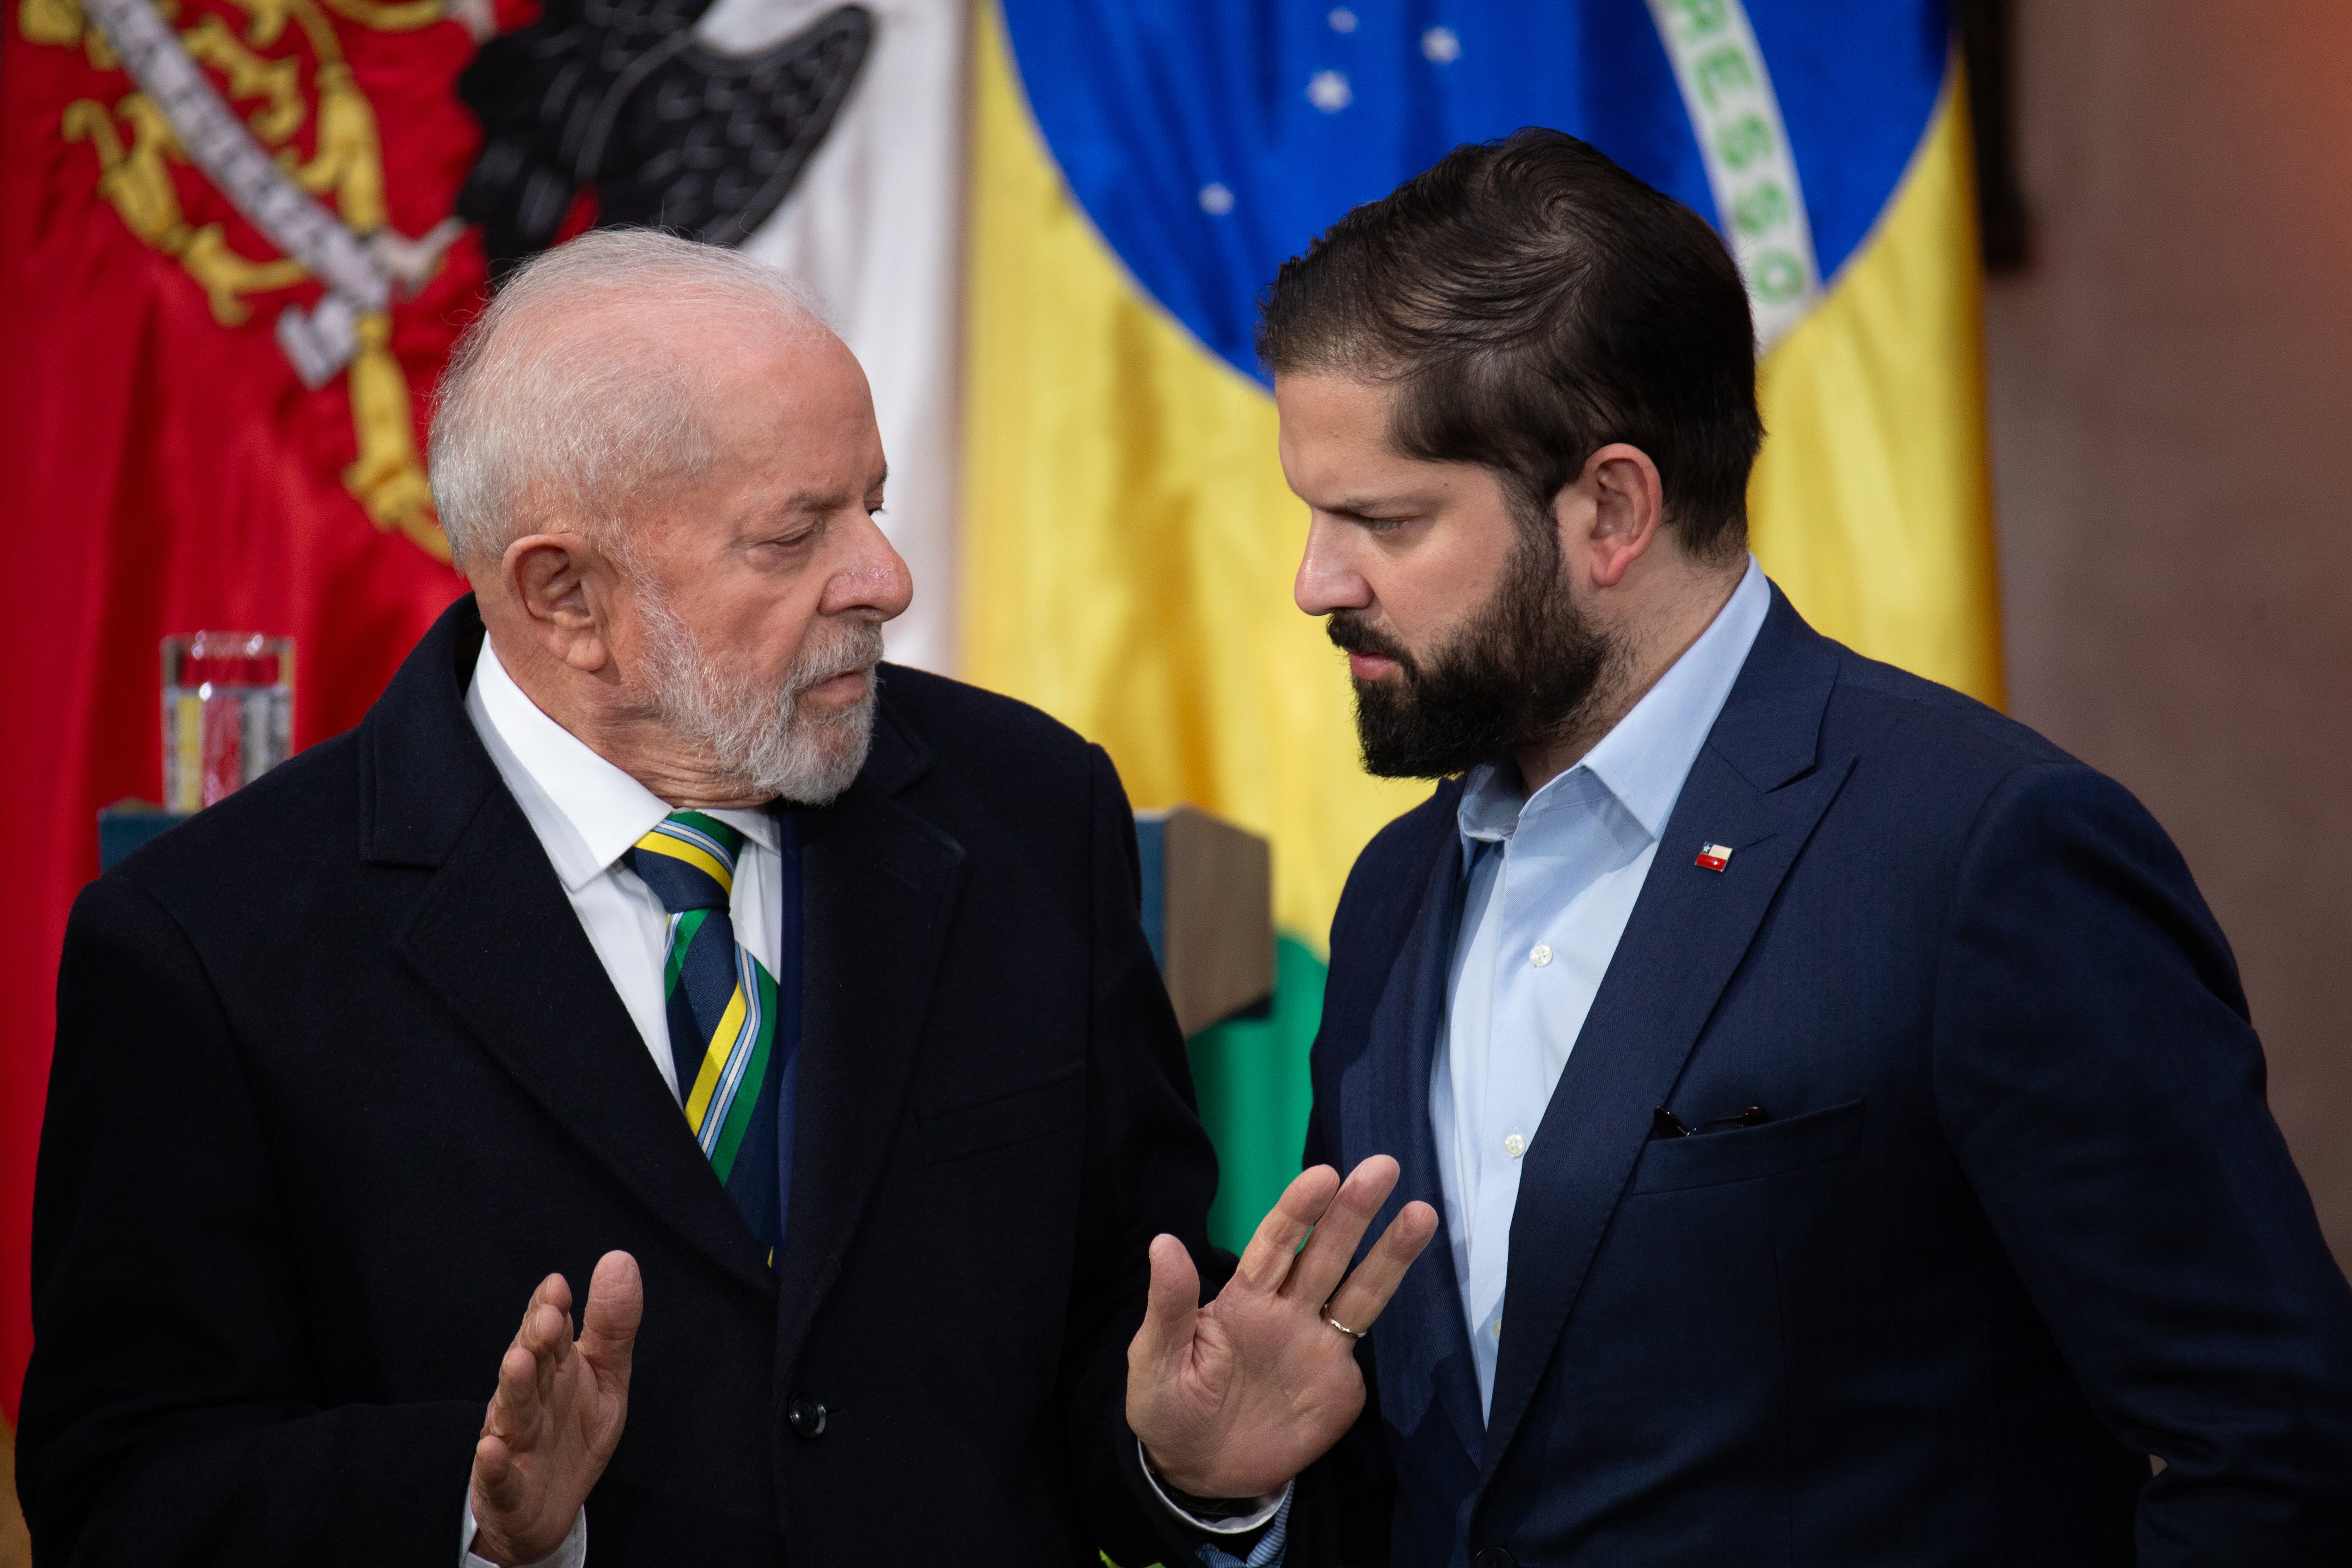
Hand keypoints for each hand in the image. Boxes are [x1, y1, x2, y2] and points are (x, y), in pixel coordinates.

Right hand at [468, 1251, 642, 1565]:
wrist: (546, 1510)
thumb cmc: (573, 1431)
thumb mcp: (606, 1377)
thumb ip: (612, 1325)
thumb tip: (619, 1259)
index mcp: (552, 1369)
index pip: (548, 1331)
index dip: (550, 1308)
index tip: (558, 1287)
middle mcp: (528, 1399)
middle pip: (531, 1366)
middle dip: (536, 1341)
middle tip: (548, 1318)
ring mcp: (513, 1443)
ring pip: (512, 1413)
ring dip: (514, 1389)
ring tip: (518, 1362)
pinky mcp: (506, 1488)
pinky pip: (498, 1476)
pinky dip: (493, 1464)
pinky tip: (490, 1448)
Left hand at [1127, 1157, 1436, 1497]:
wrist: (1201, 1474)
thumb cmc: (1169, 1408)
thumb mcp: (1154, 1361)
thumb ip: (1167, 1306)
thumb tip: (1162, 1241)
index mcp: (1242, 1299)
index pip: (1274, 1243)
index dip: (1299, 1209)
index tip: (1323, 1174)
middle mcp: (1286, 1311)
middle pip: (1326, 1253)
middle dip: (1353, 1210)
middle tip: (1382, 1166)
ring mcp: (1317, 1346)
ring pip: (1358, 1291)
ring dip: (1390, 1253)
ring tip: (1423, 1212)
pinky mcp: (1339, 1385)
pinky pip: (1363, 1349)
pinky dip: (1385, 1319)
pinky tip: (1411, 1285)